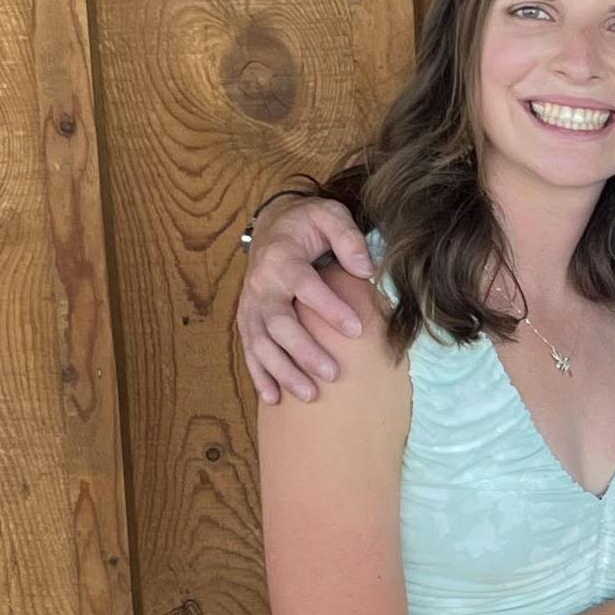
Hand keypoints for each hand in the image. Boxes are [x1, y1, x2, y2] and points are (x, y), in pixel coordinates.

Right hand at [236, 198, 376, 403]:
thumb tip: (366, 269)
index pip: (305, 286)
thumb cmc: (309, 224)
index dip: (329, 309)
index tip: (356, 330)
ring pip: (261, 343)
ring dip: (282, 371)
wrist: (274, 225)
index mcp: (282, 258)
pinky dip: (259, 375)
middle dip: (304, 351)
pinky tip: (273, 399)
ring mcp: (251, 305)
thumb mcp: (330, 215)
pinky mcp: (247, 320)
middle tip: (333, 374)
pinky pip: (249, 350)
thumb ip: (348, 238)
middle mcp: (261, 285)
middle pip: (278, 323)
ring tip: (310, 394)